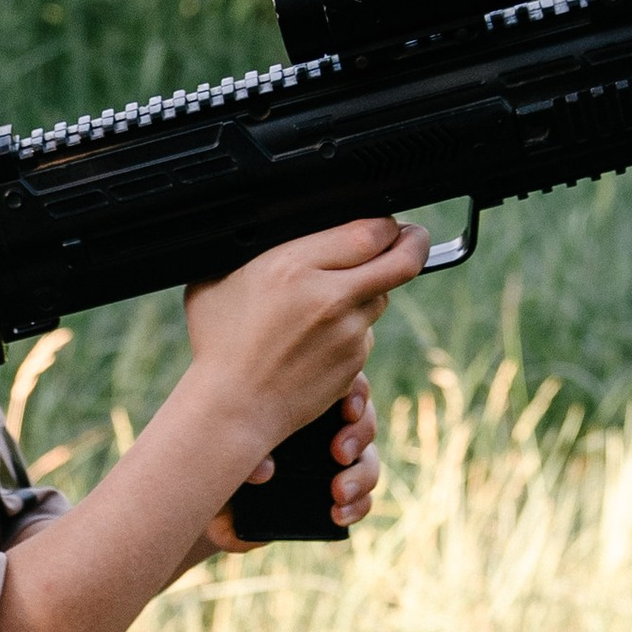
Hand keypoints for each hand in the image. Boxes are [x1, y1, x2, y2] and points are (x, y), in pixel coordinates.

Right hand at [184, 216, 426, 457]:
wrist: (231, 407)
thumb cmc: (218, 343)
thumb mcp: (218, 278)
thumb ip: (252, 248)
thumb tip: (276, 224)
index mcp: (295, 266)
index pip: (370, 231)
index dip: (386, 224)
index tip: (384, 224)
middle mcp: (330, 297)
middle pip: (401, 262)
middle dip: (413, 245)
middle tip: (411, 238)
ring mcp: (348, 333)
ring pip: (382, 298)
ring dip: (371, 290)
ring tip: (336, 295)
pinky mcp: (354, 363)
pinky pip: (365, 334)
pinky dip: (351, 329)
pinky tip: (318, 336)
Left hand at [208, 373, 379, 550]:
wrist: (213, 500)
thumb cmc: (216, 465)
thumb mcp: (220, 459)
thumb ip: (239, 461)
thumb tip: (263, 471)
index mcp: (299, 400)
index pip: (339, 383)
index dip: (353, 392)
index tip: (346, 411)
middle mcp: (322, 424)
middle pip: (362, 416)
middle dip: (359, 434)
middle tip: (339, 454)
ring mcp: (333, 459)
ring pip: (367, 457)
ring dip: (362, 475)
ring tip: (339, 493)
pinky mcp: (337, 492)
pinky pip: (363, 496)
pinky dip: (359, 505)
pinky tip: (340, 515)